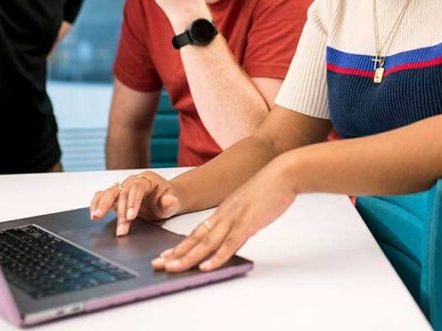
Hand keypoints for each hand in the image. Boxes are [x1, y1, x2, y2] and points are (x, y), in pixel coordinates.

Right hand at [89, 171, 181, 236]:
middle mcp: (133, 181)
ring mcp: (123, 188)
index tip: (131, 217)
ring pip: (110, 193)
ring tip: (97, 217)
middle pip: (122, 191)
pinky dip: (96, 203)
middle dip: (118, 209)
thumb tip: (170, 200)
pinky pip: (102, 196)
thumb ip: (170, 202)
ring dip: (103, 205)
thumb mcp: (173, 202)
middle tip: (118, 225)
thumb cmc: (167, 199)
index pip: (137, 188)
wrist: (163, 199)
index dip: (133, 202)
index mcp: (147, 180)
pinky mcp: (116, 197)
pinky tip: (93, 213)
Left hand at [152, 160, 296, 272]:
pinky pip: (229, 244)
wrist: (283, 173)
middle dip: (176, 254)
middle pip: (195, 238)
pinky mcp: (248, 223)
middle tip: (158, 265)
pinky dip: (216, 257)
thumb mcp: (250, 206)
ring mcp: (234, 219)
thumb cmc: (270, 188)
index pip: (197, 232)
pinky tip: (206, 267)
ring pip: (206, 243)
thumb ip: (240, 221)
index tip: (166, 256)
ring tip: (172, 268)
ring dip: (188, 257)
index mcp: (224, 211)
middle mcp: (224, 215)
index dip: (181, 245)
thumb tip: (236, 236)